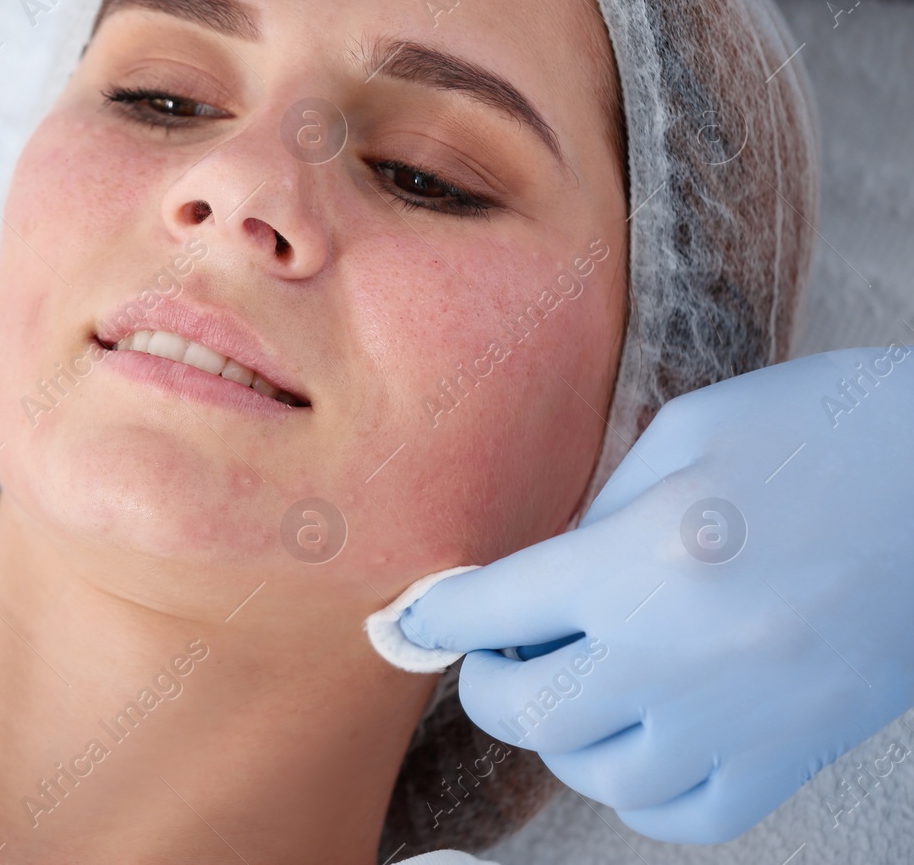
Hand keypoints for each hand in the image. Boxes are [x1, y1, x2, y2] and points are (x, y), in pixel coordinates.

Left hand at [399, 346, 913, 842]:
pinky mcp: (798, 751)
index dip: (439, 613)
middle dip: (489, 683)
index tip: (419, 616)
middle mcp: (684, 652)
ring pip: (602, 775)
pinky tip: (639, 740)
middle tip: (496, 654)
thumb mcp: (687, 434)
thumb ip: (598, 510)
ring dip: (564, 737)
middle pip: (529, 712)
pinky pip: (687, 815)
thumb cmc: (827, 430)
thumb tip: (542, 571)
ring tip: (572, 691)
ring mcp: (745, 715)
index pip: (494, 607)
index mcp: (644, 557)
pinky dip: (641, 789)